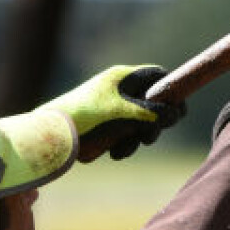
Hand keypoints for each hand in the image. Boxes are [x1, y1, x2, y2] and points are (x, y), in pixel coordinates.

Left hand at [38, 65, 184, 161]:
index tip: (178, 110)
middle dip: (154, 123)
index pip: (157, 77)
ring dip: (138, 138)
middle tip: (149, 138)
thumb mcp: (119, 111)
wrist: (51, 133)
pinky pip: (126, 134)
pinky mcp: (106, 125)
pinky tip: (115, 152)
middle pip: (153, 103)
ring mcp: (114, 108)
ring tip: (124, 149)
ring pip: (140, 122)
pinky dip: (125, 144)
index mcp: (122, 78)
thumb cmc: (82, 114)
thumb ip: (148, 111)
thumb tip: (175, 113)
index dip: (171, 91)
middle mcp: (120, 90)